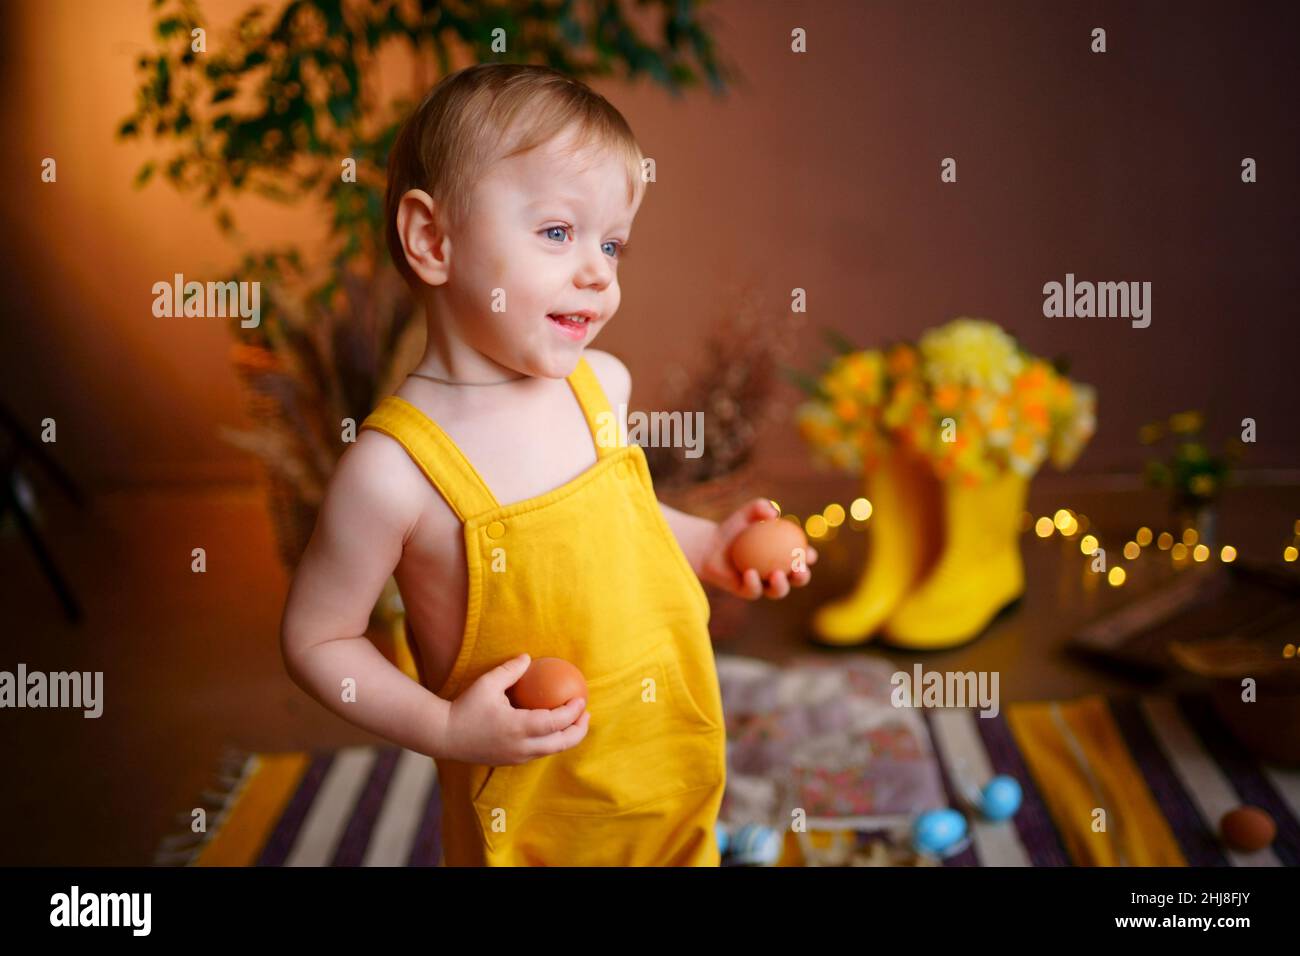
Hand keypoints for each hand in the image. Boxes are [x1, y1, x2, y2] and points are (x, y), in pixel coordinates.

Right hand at [443, 654, 588, 765]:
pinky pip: (539, 753)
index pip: (556, 723)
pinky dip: (552, 741)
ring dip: (567, 737)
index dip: (573, 712)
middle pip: (561, 743)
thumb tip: (528, 658)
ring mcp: (517, 757)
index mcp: (519, 728)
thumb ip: (510, 671)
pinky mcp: (511, 761)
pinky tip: (552, 728)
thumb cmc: (465, 708)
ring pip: (552, 751)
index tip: (582, 699)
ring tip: (574, 721)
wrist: (444, 736)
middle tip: (586, 713)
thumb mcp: (487, 684)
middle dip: (579, 730)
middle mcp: (522, 746)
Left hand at [699, 498, 818, 599]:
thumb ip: (761, 506)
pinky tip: (750, 573)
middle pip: (797, 579)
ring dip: (781, 586)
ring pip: (777, 591)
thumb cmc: (734, 527)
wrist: (711, 545)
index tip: (807, 553)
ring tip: (777, 574)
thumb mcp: (746, 512)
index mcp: (784, 555)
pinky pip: (753, 590)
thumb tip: (774, 513)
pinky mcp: (747, 592)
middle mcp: (777, 572)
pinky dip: (753, 583)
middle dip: (803, 577)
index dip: (809, 557)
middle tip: (798, 568)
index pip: (802, 558)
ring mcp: (763, 584)